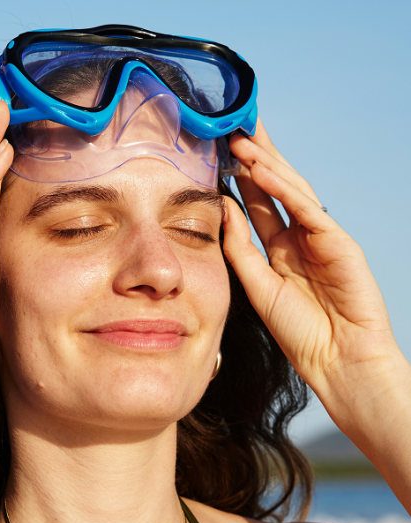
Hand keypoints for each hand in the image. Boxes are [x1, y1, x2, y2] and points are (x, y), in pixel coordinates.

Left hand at [221, 118, 402, 392]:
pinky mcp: (339, 243)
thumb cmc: (300, 332)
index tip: (218, 149)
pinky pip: (307, 210)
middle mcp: (301, 235)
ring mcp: (322, 236)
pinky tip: (263, 171)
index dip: (239, 174)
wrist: (338, 363)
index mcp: (281, 246)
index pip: (257, 200)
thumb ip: (239, 246)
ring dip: (266, 164)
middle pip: (276, 186)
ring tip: (241, 139)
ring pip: (291, 190)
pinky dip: (285, 190)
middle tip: (233, 125)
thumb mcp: (257, 284)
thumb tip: (221, 207)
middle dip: (256, 155)